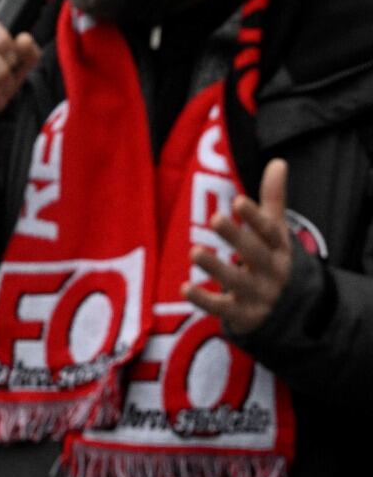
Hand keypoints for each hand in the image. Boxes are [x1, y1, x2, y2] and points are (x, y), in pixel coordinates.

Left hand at [182, 158, 292, 334]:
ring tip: (194, 252)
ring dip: (217, 268)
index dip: (256, 217)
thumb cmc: (274, 260)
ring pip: (238, 281)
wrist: (292, 312)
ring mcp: (259, 295)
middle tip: (215, 218)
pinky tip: (185, 288)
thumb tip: (278, 161)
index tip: (239, 200)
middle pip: (255, 254)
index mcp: (280, 249)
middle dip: (236, 237)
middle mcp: (272, 272)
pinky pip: (223, 308)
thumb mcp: (277, 232)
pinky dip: (204, 300)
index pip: (270, 232)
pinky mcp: (243, 315)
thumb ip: (274, 199)